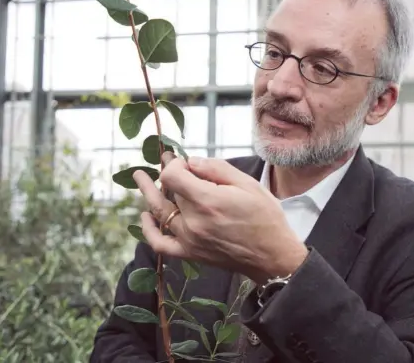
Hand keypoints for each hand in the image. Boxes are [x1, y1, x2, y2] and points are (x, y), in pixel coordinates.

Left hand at [133, 153, 308, 283]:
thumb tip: (191, 162)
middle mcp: (193, 221)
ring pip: (161, 213)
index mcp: (207, 200)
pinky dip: (149, 230)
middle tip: (163, 160)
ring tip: (141, 178)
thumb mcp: (248, 183)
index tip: (180, 158)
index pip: (172, 176)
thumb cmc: (265, 216)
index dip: (173, 163)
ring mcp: (189, 239)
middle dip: (164, 173)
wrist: (272, 255)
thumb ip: (217, 169)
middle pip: (167, 192)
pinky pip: (160, 243)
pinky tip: (146, 216)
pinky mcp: (190, 253)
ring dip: (149, 194)